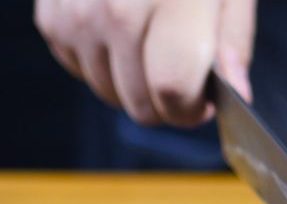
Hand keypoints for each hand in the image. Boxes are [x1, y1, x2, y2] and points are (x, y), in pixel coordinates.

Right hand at [35, 0, 255, 125]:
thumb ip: (232, 38)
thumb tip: (235, 93)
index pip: (173, 89)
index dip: (192, 109)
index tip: (203, 102)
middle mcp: (117, 7)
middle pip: (138, 101)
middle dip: (166, 103)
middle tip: (180, 73)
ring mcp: (78, 12)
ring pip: (107, 92)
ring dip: (133, 84)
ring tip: (150, 44)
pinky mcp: (51, 14)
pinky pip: (78, 69)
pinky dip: (101, 63)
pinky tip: (119, 32)